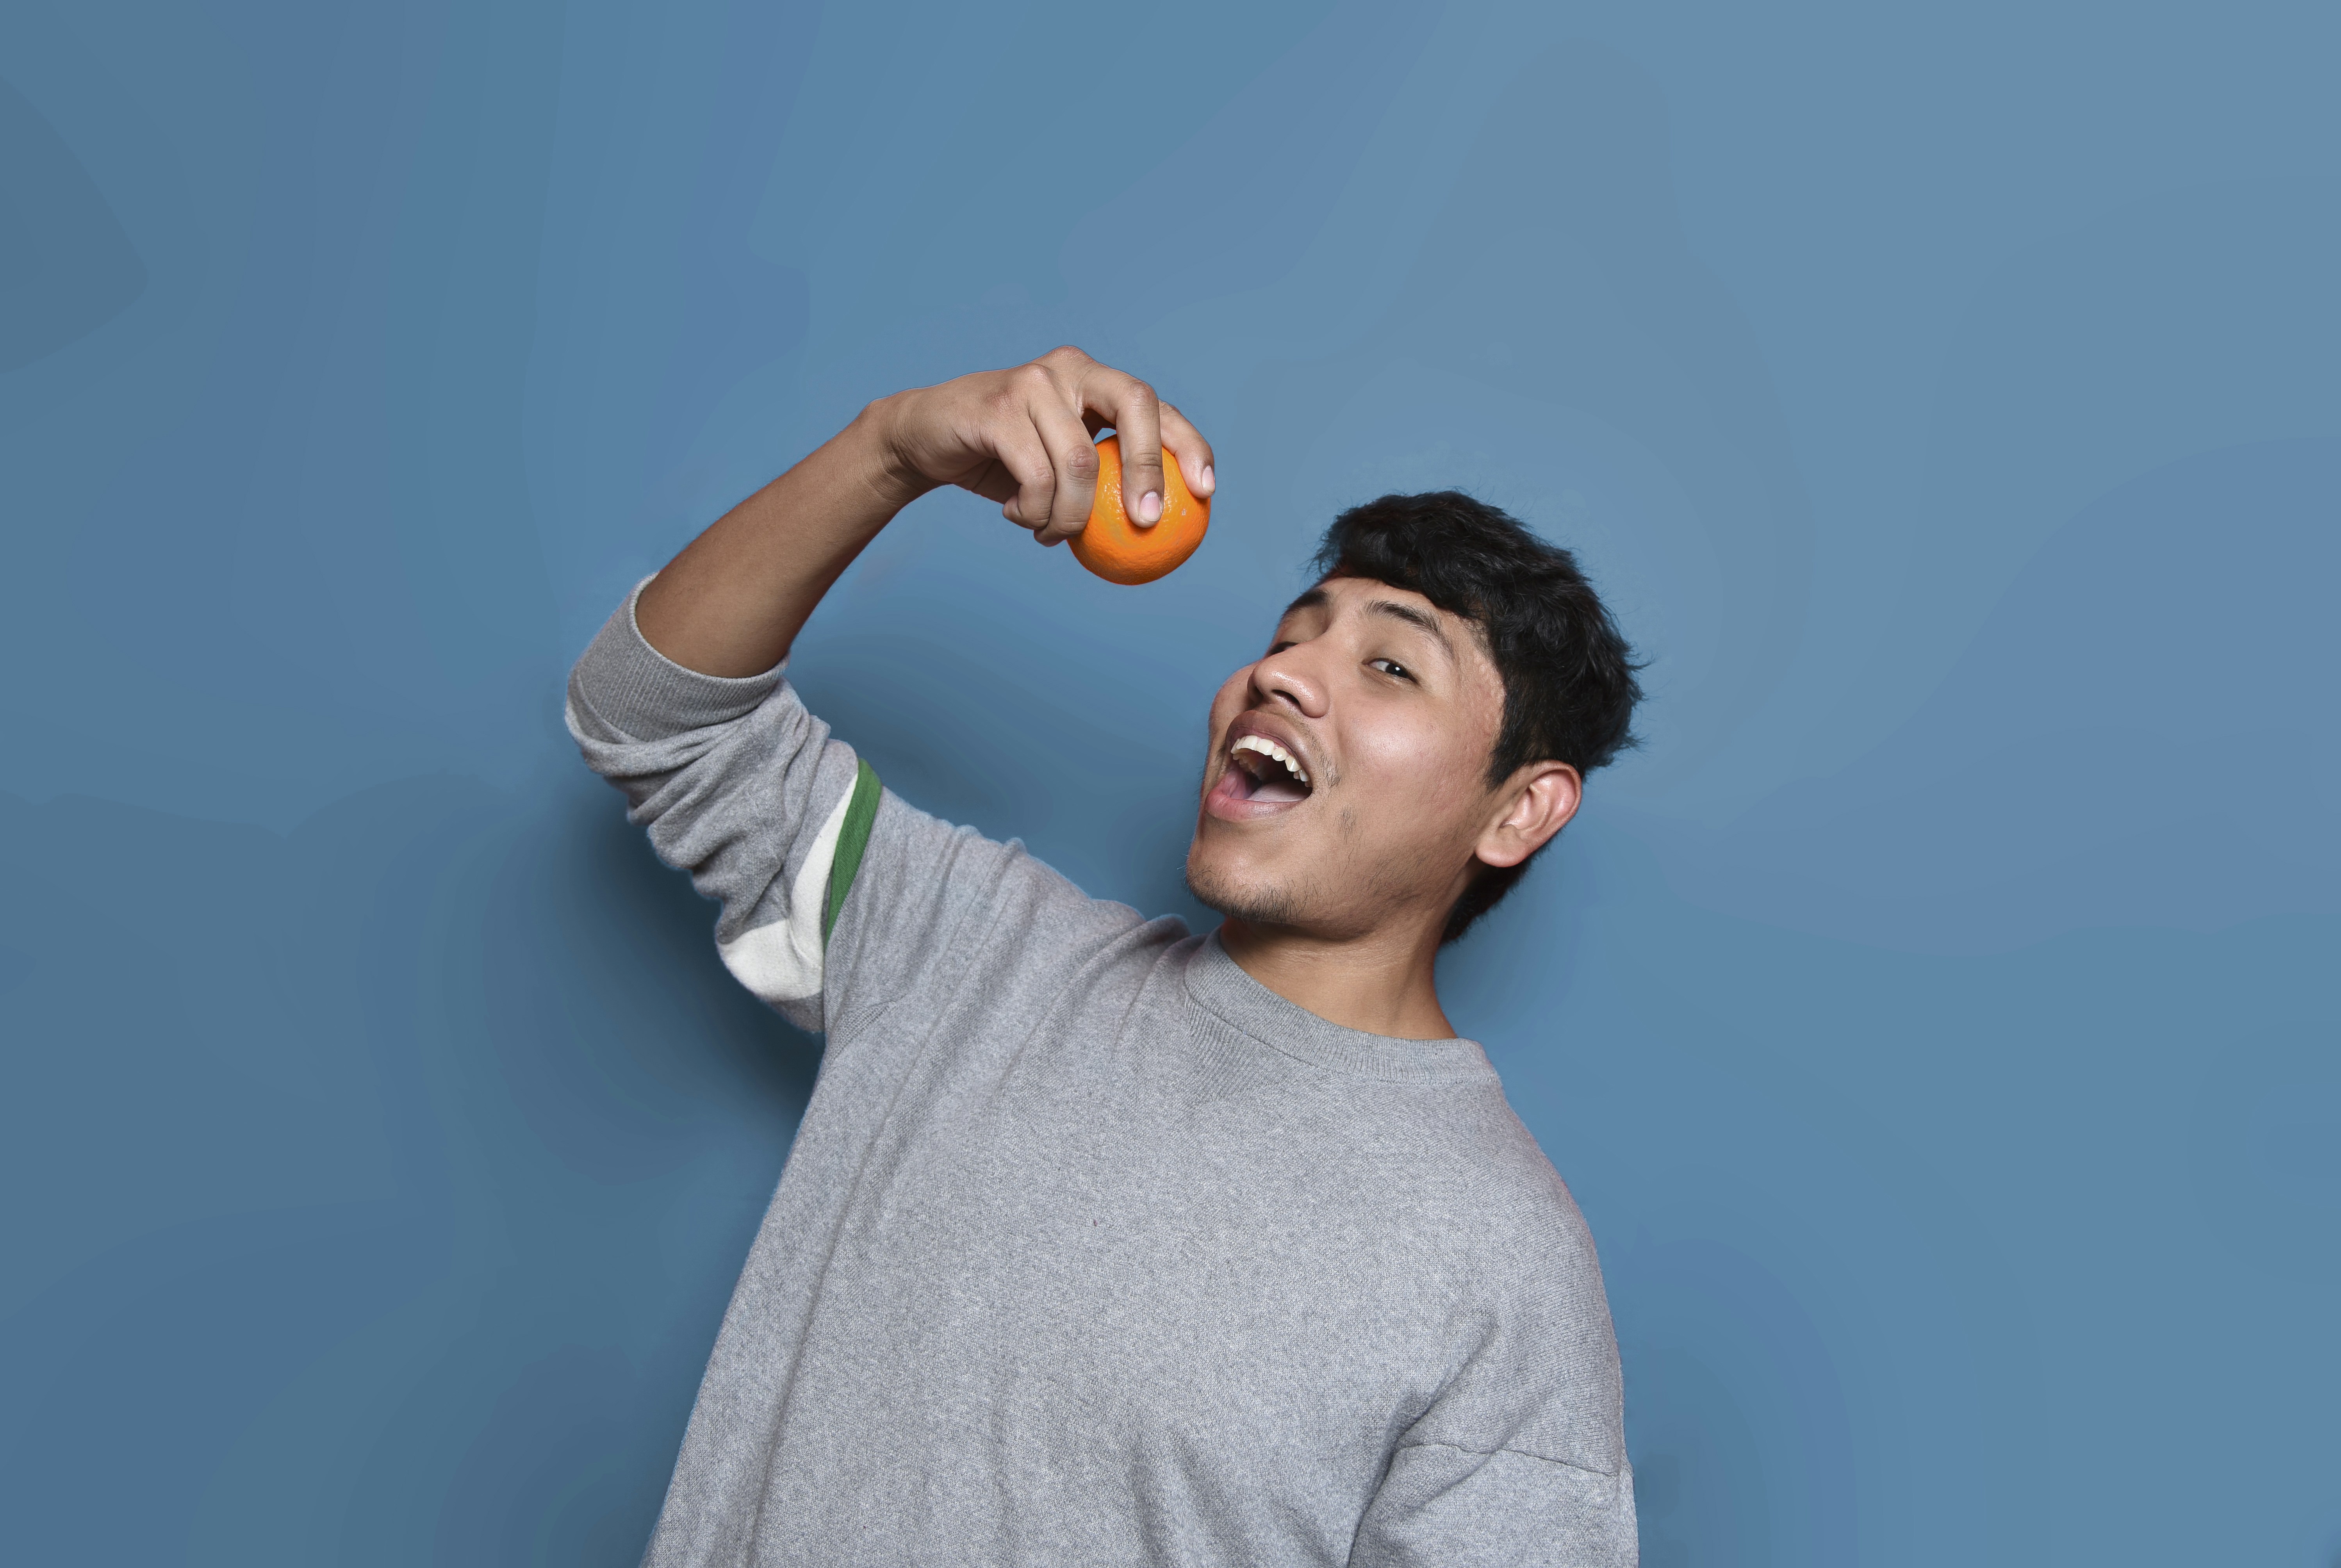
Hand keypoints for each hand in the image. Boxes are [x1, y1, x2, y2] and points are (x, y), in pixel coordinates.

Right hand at [875, 346, 1215, 545]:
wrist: (927, 439)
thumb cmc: (1001, 459)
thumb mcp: (1059, 465)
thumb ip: (1101, 478)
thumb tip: (1159, 526)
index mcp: (1094, 379)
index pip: (1157, 407)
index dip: (1188, 445)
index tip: (1206, 491)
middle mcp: (1069, 369)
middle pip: (1136, 406)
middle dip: (1148, 469)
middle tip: (1146, 521)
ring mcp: (1032, 382)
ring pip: (1079, 461)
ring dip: (1069, 515)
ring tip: (1050, 533)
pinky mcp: (997, 408)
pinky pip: (1035, 475)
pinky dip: (1033, 511)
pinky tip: (1018, 516)